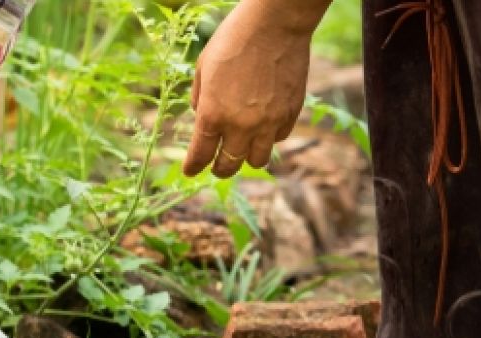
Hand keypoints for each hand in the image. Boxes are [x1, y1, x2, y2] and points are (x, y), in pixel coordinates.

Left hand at [183, 0, 320, 177]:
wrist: (275, 23)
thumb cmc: (233, 40)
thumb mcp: (203, 67)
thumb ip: (199, 98)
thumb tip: (201, 117)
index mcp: (213, 114)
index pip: (200, 155)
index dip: (193, 167)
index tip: (190, 171)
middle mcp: (241, 125)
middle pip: (229, 166)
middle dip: (219, 169)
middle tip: (217, 166)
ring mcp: (268, 122)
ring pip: (257, 161)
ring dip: (246, 157)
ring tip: (243, 148)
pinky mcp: (290, 114)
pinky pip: (278, 139)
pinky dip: (269, 138)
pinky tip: (263, 127)